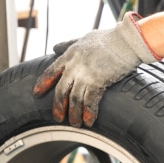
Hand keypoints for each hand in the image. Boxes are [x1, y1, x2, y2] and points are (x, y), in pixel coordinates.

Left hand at [33, 12, 160, 126]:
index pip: (51, 71)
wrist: (126, 41)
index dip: (43, 84)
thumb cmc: (109, 38)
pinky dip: (88, 113)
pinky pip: (89, 102)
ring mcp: (85, 75)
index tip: (36, 93)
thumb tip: (55, 47)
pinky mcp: (97, 82)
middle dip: (58, 106)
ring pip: (74, 99)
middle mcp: (74, 66)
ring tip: (75, 124)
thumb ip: (69, 44)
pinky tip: (88, 122)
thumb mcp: (84, 38)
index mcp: (70, 55)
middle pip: (61, 90)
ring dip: (74, 114)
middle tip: (58, 118)